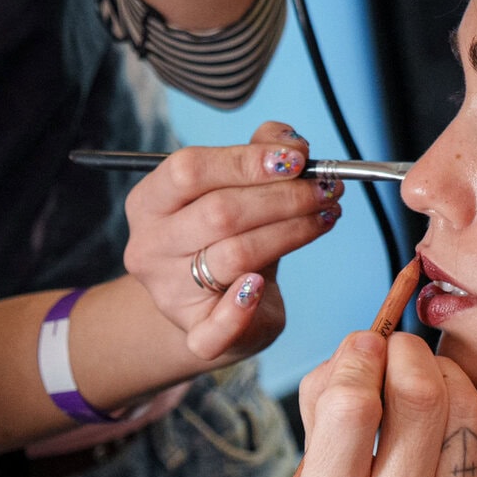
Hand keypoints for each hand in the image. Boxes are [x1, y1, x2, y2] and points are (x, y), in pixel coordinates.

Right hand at [122, 120, 340, 363]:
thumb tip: (288, 141)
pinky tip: (262, 286)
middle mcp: (149, 247)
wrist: (209, 308)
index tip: (297, 158)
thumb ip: (257, 157)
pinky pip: (218, 326)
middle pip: (219, 212)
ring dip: (291, 233)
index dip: (246, 160)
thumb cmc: (223, 240)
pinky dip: (241, 308)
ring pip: (234, 257)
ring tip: (325, 216)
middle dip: (284, 197)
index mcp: (149, 203)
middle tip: (326, 189)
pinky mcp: (194, 335)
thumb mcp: (234, 192)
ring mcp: (167, 294)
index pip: (189, 169)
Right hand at [294, 328, 476, 476]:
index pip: (349, 404)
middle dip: (407, 351)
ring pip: (466, 408)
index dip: (358, 356)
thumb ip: (322, 430)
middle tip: (398, 352)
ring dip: (449, 369)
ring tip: (431, 375)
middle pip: (416, 395)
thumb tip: (357, 350)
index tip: (362, 348)